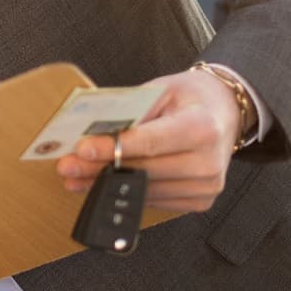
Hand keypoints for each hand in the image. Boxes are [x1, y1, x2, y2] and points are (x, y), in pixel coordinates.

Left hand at [55, 67, 241, 211]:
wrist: (223, 112)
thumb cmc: (189, 98)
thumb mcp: (160, 90)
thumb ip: (129, 111)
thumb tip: (90, 131)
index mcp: (202, 127)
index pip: (151, 142)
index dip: (114, 148)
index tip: (82, 149)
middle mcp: (209, 161)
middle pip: (144, 171)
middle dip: (100, 169)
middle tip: (67, 166)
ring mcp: (206, 185)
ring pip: (146, 191)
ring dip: (107, 186)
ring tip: (76, 177)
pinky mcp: (199, 200)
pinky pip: (155, 201)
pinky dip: (126, 193)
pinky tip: (102, 185)